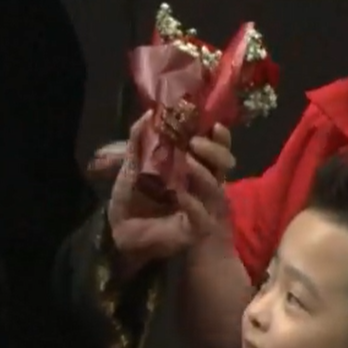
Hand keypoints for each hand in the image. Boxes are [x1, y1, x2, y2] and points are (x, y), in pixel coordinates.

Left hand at [106, 112, 235, 274]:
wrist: (122, 233)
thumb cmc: (133, 198)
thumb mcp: (132, 167)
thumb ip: (139, 141)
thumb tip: (148, 113)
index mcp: (193, 168)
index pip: (216, 149)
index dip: (220, 137)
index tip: (214, 124)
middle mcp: (203, 186)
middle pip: (224, 164)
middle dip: (215, 151)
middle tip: (194, 142)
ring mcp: (203, 208)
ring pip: (217, 189)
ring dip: (204, 173)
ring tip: (188, 162)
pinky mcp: (196, 230)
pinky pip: (201, 217)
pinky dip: (193, 204)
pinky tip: (181, 195)